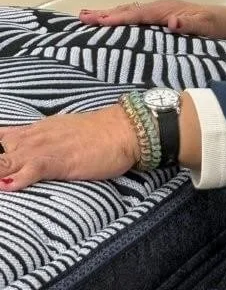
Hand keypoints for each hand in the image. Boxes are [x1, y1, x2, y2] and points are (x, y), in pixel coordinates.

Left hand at [0, 105, 138, 190]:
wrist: (124, 129)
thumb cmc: (97, 135)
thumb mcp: (62, 133)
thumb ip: (40, 143)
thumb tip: (22, 161)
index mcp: (34, 130)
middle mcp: (34, 137)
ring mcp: (44, 148)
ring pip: (5, 159)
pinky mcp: (59, 160)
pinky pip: (32, 168)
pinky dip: (16, 177)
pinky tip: (8, 185)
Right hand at [79, 0, 225, 40]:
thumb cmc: (216, 25)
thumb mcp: (207, 26)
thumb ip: (191, 24)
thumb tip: (172, 22)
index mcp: (167, 10)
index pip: (138, 14)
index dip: (119, 18)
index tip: (100, 22)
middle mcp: (160, 8)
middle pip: (128, 10)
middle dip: (105, 14)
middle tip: (82, 17)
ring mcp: (159, 12)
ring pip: (129, 11)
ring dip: (109, 13)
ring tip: (86, 16)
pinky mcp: (160, 17)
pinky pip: (135, 16)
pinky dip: (119, 16)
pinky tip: (109, 21)